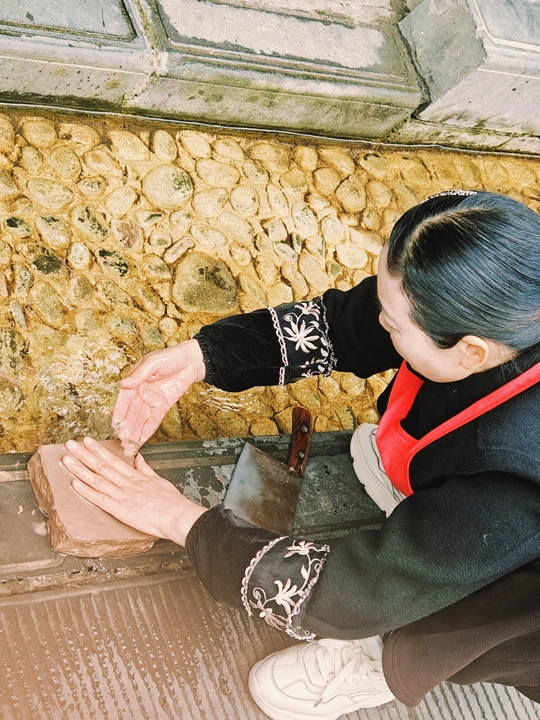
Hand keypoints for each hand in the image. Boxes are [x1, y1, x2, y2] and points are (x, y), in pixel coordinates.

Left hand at [62, 437, 206, 545]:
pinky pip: (100, 499)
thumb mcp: (160, 481)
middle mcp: (127, 484)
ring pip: (97, 480)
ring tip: (67, 459)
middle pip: (102, 466)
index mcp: (136, 477)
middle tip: (70, 444)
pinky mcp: (121, 510)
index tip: (87, 442)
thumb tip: (138, 458)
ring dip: (80, 469)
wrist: (177, 516)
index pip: (113, 460)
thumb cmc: (172, 502)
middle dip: (84, 454)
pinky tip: (75, 483)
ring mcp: (123, 496)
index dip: (98, 450)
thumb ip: (146, 470)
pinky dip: (86, 491)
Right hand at [112, 339, 205, 455]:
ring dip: (134, 433)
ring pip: (141, 420)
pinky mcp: (162, 406)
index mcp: (134, 381)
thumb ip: (139, 374)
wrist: (190, 361)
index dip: (120, 412)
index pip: (124, 399)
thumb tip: (125, 384)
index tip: (116, 424)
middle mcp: (140, 393)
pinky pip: (153, 420)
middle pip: (131, 413)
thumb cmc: (170, 357)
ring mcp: (151, 401)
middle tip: (122, 440)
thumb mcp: (153, 362)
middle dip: (126, 428)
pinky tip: (141, 441)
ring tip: (129, 446)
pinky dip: (147, 430)